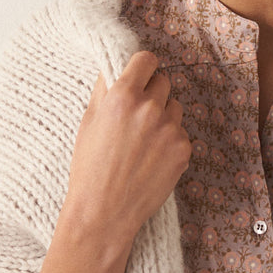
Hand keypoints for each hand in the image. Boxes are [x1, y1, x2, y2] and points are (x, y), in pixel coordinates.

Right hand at [65, 50, 191, 248]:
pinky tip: (152, 159)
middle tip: (137, 115)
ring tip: (143, 141)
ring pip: (175, 107)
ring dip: (163, 116)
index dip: (143, 67)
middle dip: (152, 93)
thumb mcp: (89, 122)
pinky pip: (181, 132)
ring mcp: (170, 129)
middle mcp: (149, 108)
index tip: (141, 74)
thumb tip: (115, 66)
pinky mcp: (183, 149)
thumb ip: (105, 90)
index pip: (147, 60)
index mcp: (122, 96)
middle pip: (164, 82)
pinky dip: (170, 141)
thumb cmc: (90, 168)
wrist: (104, 212)